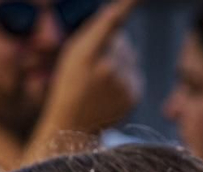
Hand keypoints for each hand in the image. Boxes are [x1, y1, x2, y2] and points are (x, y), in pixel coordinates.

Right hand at [27, 0, 141, 159]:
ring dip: (118, 62)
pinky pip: (134, 71)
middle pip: (121, 40)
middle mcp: (108, 68)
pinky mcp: (134, 94)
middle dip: (111, 46)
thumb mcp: (72, 55)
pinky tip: (109, 90)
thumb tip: (119, 13)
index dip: (126, 7)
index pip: (111, 23)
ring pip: (129, 55)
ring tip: (99, 82)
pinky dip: (124, 76)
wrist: (73, 128)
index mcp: (86, 55)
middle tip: (91, 67)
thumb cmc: (69, 85)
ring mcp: (123, 83)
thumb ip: (94, 31)